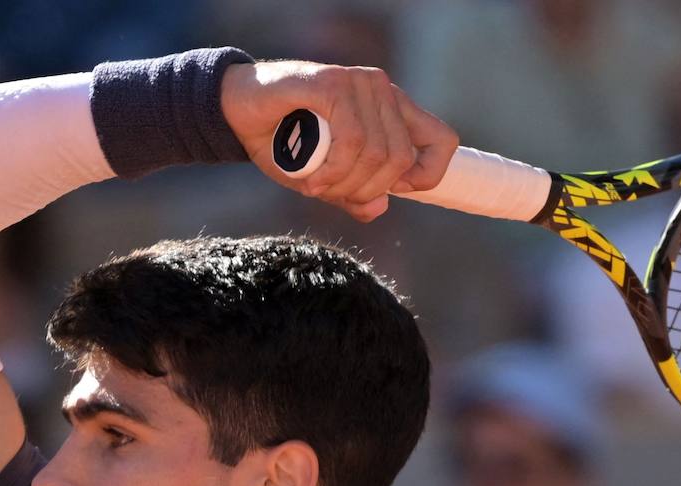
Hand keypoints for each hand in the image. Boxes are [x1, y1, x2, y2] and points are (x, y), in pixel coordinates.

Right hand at [220, 61, 457, 221]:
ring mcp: (359, 83)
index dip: (426, 177)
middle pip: (401, 160)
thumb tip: (381, 209)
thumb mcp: (325, 177)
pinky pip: (351, 141)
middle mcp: (382, 90)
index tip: (393, 192)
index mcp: (392, 108)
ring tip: (315, 187)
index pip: (443, 141)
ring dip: (344, 184)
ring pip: (377, 154)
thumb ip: (354, 193)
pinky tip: (312, 181)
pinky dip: (332, 172)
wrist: (237, 109)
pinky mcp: (334, 82)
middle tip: (332, 194)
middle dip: (367, 190)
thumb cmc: (282, 140)